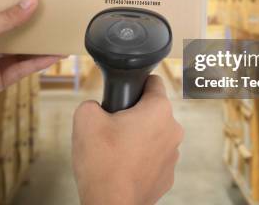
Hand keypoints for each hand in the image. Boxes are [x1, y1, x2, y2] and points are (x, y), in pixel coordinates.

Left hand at [0, 0, 62, 121]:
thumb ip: (6, 18)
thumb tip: (31, 1)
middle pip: (7, 28)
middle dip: (24, 20)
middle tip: (45, 8)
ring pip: (18, 49)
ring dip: (36, 43)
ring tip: (56, 32)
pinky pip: (23, 68)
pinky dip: (39, 62)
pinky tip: (54, 55)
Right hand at [72, 75, 183, 204]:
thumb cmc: (102, 163)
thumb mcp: (85, 118)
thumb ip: (92, 102)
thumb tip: (96, 107)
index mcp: (158, 110)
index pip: (154, 82)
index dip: (136, 83)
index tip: (124, 93)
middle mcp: (173, 130)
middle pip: (153, 111)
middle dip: (134, 115)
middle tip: (112, 126)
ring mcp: (173, 156)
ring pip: (153, 135)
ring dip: (138, 138)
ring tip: (115, 150)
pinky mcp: (167, 176)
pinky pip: (153, 157)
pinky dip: (140, 159)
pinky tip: (122, 166)